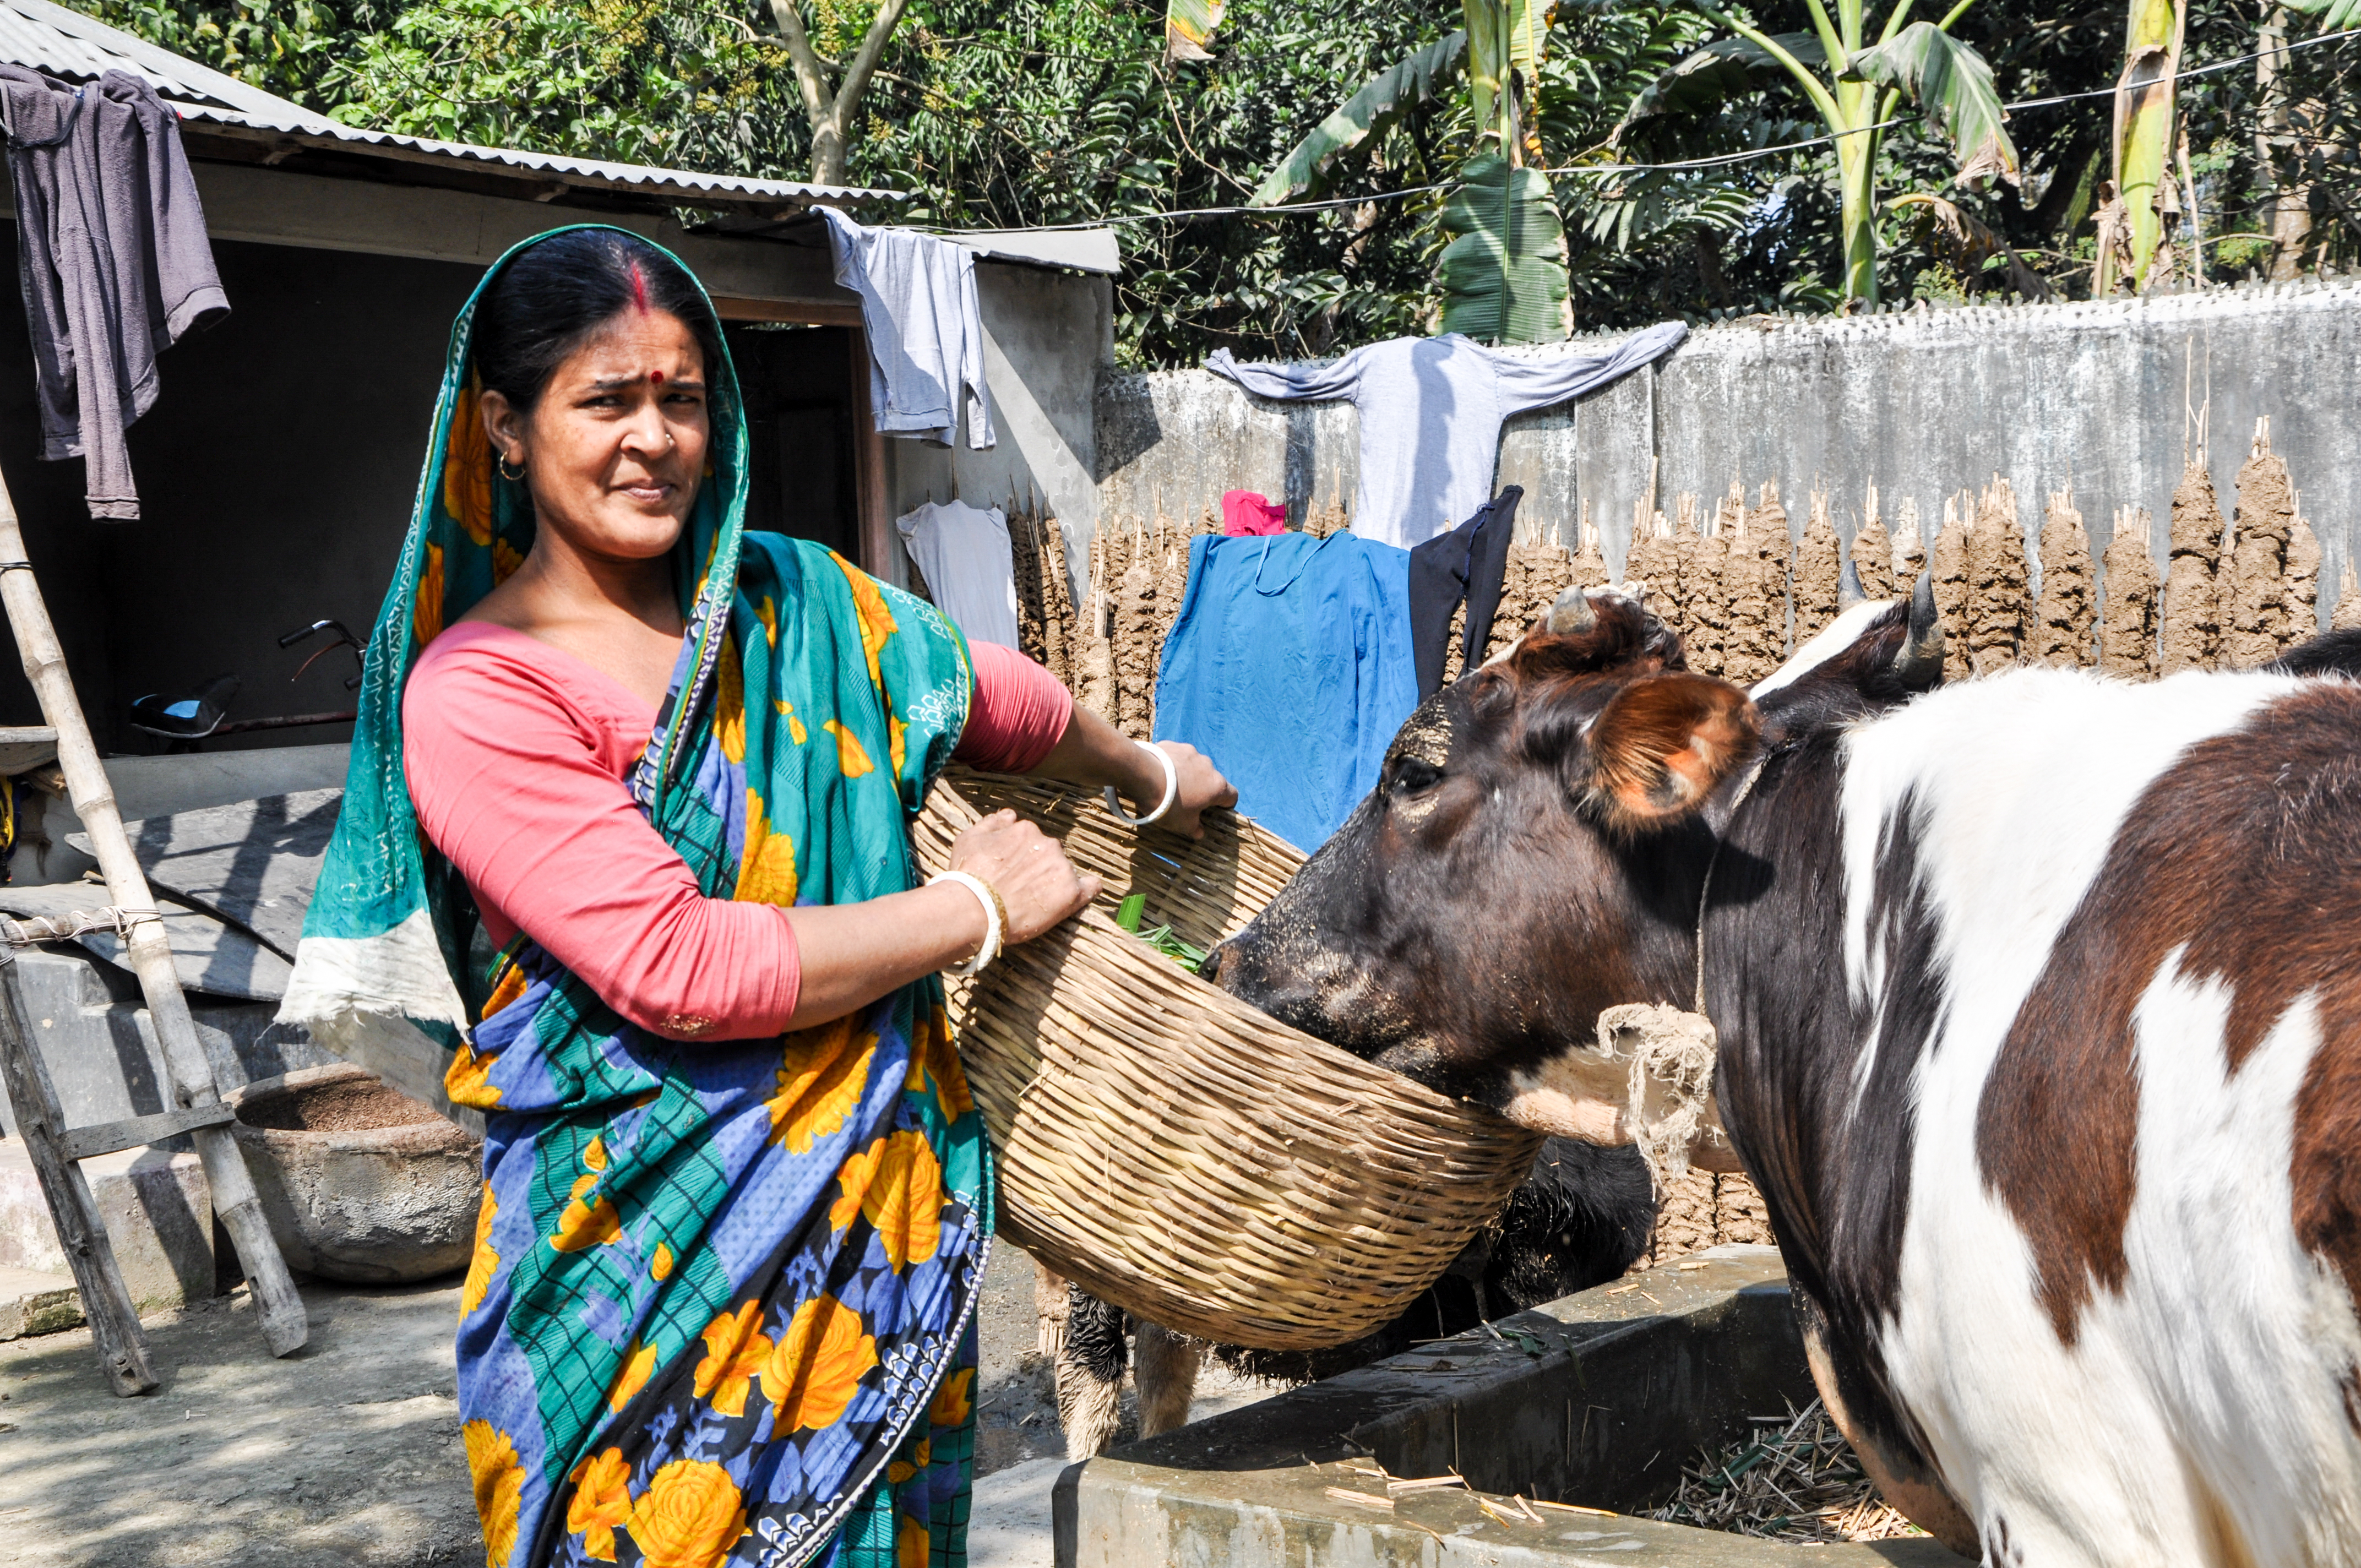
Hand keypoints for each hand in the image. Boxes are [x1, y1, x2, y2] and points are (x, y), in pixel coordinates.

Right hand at [947, 810, 1101, 944]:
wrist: (973, 909)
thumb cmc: (968, 876)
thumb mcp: (969, 838)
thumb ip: (992, 822)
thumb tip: (1010, 814)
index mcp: (1026, 829)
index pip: (1032, 840)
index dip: (1022, 857)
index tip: (1012, 871)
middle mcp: (1048, 844)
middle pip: (1049, 854)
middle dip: (1038, 867)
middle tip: (1021, 888)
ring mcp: (1061, 867)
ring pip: (1064, 871)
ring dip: (1054, 881)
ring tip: (1035, 900)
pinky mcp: (1070, 892)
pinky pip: (1089, 887)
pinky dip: (1088, 889)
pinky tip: (1083, 894)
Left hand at [1148, 741, 1237, 840]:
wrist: (1143, 778)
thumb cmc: (1169, 805)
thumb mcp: (1183, 825)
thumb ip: (1195, 828)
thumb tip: (1200, 833)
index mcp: (1217, 786)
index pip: (1232, 795)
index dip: (1225, 805)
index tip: (1213, 810)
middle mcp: (1208, 765)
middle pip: (1211, 779)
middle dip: (1202, 788)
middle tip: (1186, 800)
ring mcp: (1190, 752)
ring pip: (1193, 766)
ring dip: (1187, 775)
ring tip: (1169, 785)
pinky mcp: (1173, 745)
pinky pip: (1176, 757)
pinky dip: (1172, 764)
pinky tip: (1159, 773)